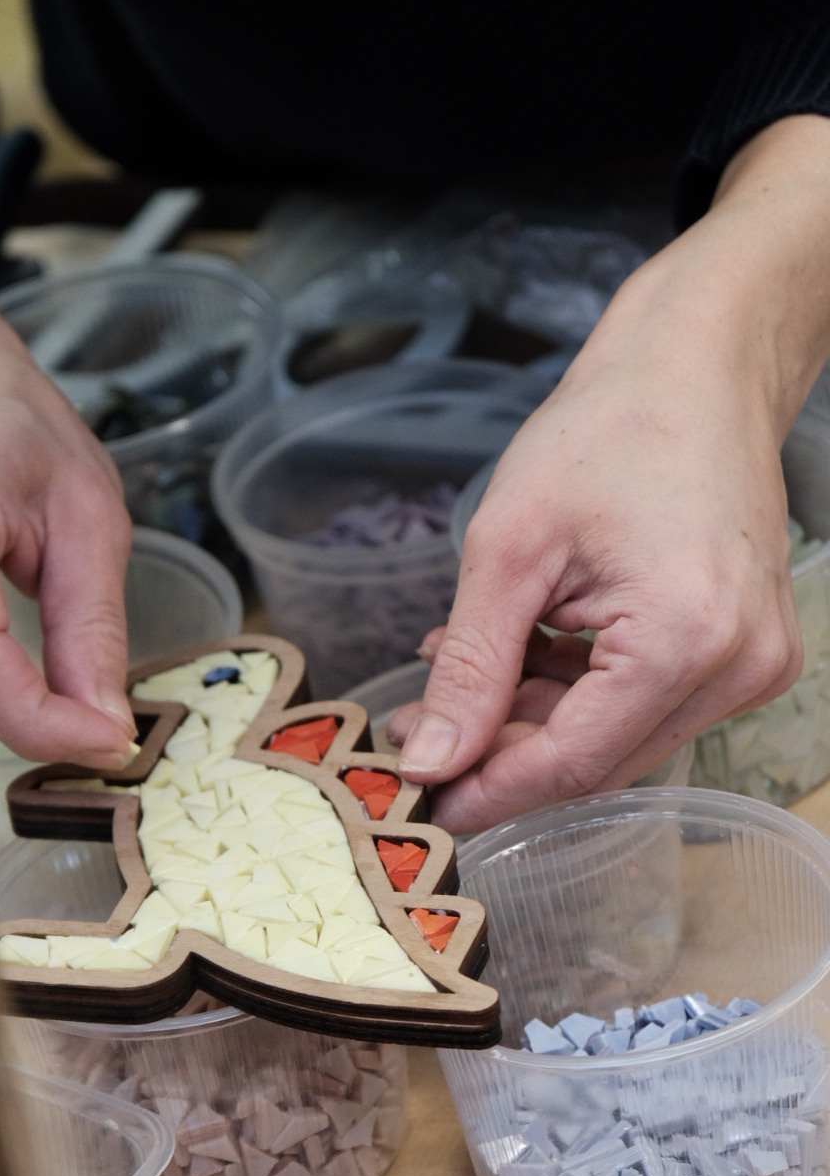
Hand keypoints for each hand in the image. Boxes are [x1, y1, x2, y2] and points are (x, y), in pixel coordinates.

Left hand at [396, 115, 829, 832]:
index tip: (423, 807)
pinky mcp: (747, 653)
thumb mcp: (509, 547)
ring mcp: (754, 664)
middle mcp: (738, 668)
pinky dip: (576, 695)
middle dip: (502, 756)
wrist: (699, 368)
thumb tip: (430, 762)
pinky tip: (519, 657)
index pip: (572, 762)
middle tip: (421, 739)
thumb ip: (471, 666)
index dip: (489, 791)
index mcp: (686, 639)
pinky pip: (648, 705)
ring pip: (619, 739)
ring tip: (458, 678)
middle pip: (599, 761)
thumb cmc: (608, 431)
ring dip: (533, 723)